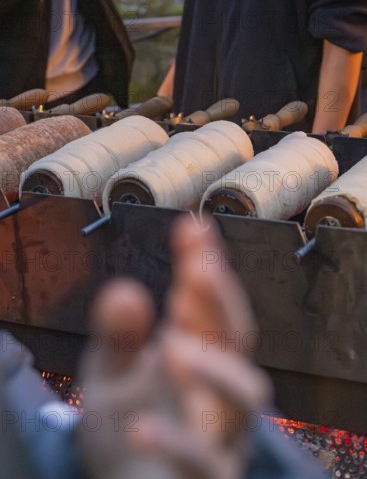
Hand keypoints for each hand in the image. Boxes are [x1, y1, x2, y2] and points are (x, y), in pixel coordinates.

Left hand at [78, 215, 272, 478]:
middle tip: (197, 269)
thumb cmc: (126, 419)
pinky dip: (176, 441)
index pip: (210, 301)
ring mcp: (223, 429)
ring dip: (215, 364)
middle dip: (221, 300)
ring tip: (174, 343)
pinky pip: (205, 460)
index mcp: (199, 348)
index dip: (206, 263)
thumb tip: (125, 290)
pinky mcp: (210, 474)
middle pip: (238, 335)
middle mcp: (221, 383)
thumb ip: (117, 331)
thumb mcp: (110, 367)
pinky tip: (139, 424)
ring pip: (246, 395)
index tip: (193, 226)